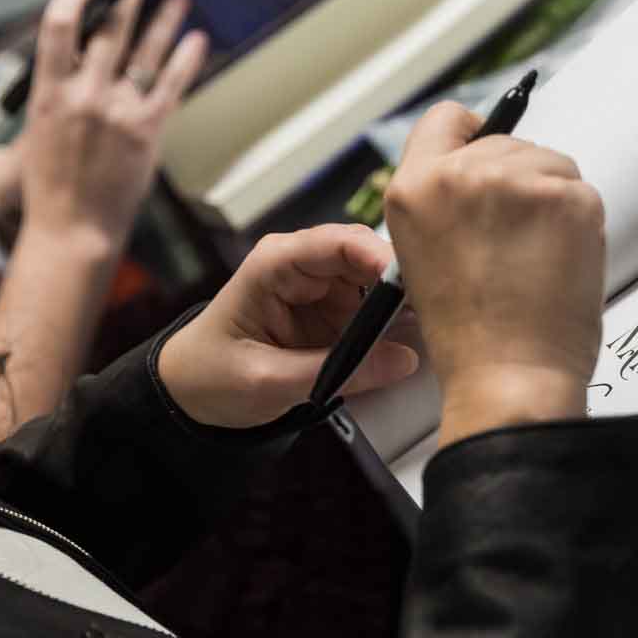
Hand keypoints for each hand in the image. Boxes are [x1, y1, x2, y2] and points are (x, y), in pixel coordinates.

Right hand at [16, 0, 205, 250]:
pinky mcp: (148, 130)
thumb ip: (59, 93)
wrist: (74, 229)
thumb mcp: (39, 131)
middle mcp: (86, 95)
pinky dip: (187, 59)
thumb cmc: (50, 185)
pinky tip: (198, 40)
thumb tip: (81, 57)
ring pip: (146, 51)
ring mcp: (120, 111)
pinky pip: (172, 84)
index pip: (59, 28)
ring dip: (164, 20)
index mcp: (49, 94)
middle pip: (110, 30)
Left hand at [157, 226, 420, 427]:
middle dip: (407, 277)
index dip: (382, 255)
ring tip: (446, 319)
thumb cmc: (211, 377)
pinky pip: (380, 307)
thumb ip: (336, 373)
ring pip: (383, 280)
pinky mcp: (339, 311)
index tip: (419, 278)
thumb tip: (406, 360)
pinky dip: (402, 319)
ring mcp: (326, 287)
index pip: (338, 243)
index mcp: (277, 264)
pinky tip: (429, 332)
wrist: (191, 394)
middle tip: (446, 304)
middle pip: (371, 256)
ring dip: (410, 299)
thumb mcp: (268, 382)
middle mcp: (306, 265)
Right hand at [385, 102, 605, 446]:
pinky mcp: (567, 197)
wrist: (509, 376)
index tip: (485, 147)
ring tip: (534, 258)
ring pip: (548, 164)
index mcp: (415, 188)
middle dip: (518, 181)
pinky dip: (577, 223)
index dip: (470, 133)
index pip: (446, 120)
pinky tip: (558, 261)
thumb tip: (485, 172)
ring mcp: (518, 182)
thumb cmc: (469, 335)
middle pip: (506, 144)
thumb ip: (445, 203)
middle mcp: (462, 175)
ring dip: (550, 200)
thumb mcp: (422, 254)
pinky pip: (579, 191)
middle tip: (515, 241)